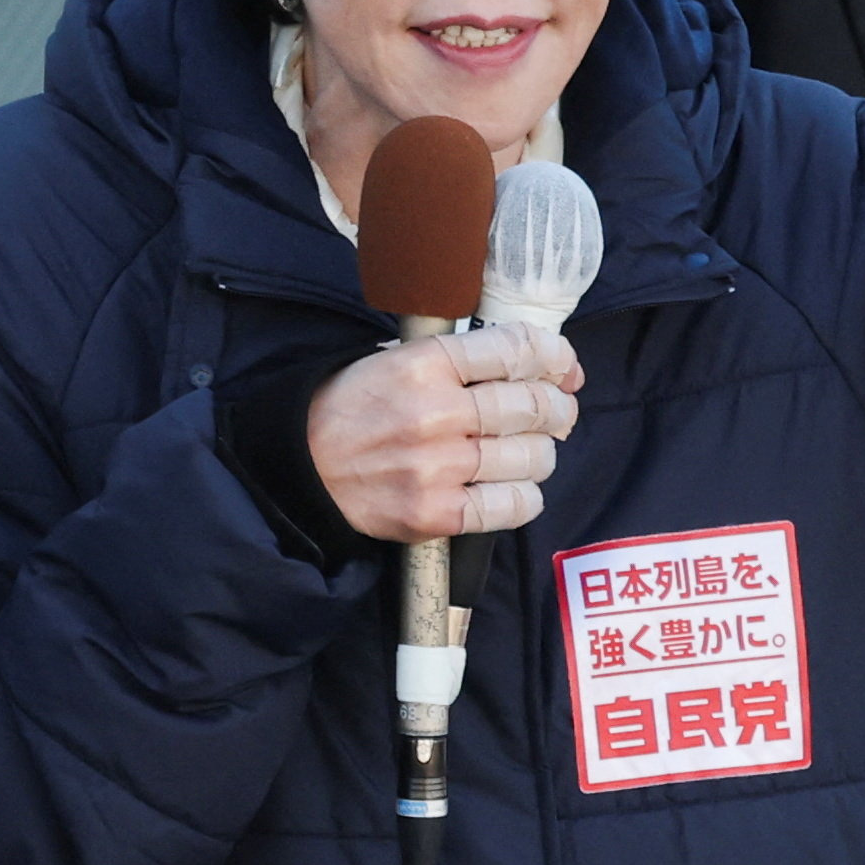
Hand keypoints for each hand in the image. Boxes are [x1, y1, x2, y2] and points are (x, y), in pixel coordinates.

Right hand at [306, 321, 582, 541]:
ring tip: (528, 450)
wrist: (302, 468)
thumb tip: (547, 363)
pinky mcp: (435, 515)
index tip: (563, 366)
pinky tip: (513, 487)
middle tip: (556, 411)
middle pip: (533, 405)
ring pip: (532, 457)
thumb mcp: (400, 358)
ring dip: (542, 452)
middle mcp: (436, 412)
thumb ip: (467, 358)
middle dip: (558, 407)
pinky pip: (512, 506)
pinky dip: (525, 496)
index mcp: (425, 363)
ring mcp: (437, 467)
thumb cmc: (356, 407)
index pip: (516, 349)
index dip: (554, 355)